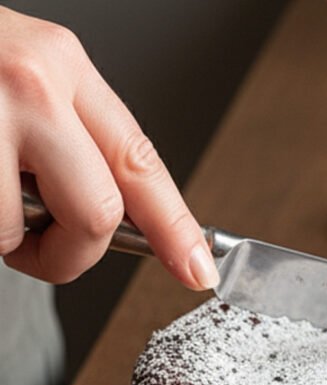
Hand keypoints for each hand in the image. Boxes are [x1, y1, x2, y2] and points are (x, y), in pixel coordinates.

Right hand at [0, 7, 218, 289]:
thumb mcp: (20, 75)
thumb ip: (69, 136)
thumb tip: (115, 215)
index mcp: (60, 64)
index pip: (141, 161)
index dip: (175, 226)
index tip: (197, 267)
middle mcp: (28, 83)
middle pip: (97, 213)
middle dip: (70, 254)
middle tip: (38, 247)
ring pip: (14, 231)